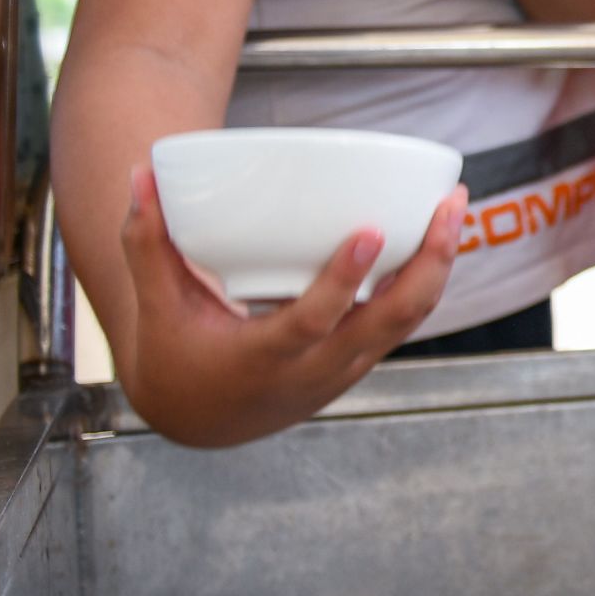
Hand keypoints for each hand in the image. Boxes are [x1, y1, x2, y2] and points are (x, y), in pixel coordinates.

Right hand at [114, 166, 463, 449]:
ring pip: (408, 322)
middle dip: (429, 263)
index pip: (314, 322)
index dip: (344, 280)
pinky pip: (403, 322)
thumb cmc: (178, 357)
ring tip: (455, 208)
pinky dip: (426, 282)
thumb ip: (146, 242)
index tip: (371, 232)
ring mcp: (345, 368)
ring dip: (439, 267)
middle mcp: (316, 369)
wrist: (202, 420)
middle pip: (390, 320)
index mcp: (264, 360)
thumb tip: (140, 175)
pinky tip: (441, 238)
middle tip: (449, 206)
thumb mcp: (157, 306)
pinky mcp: (358, 361)